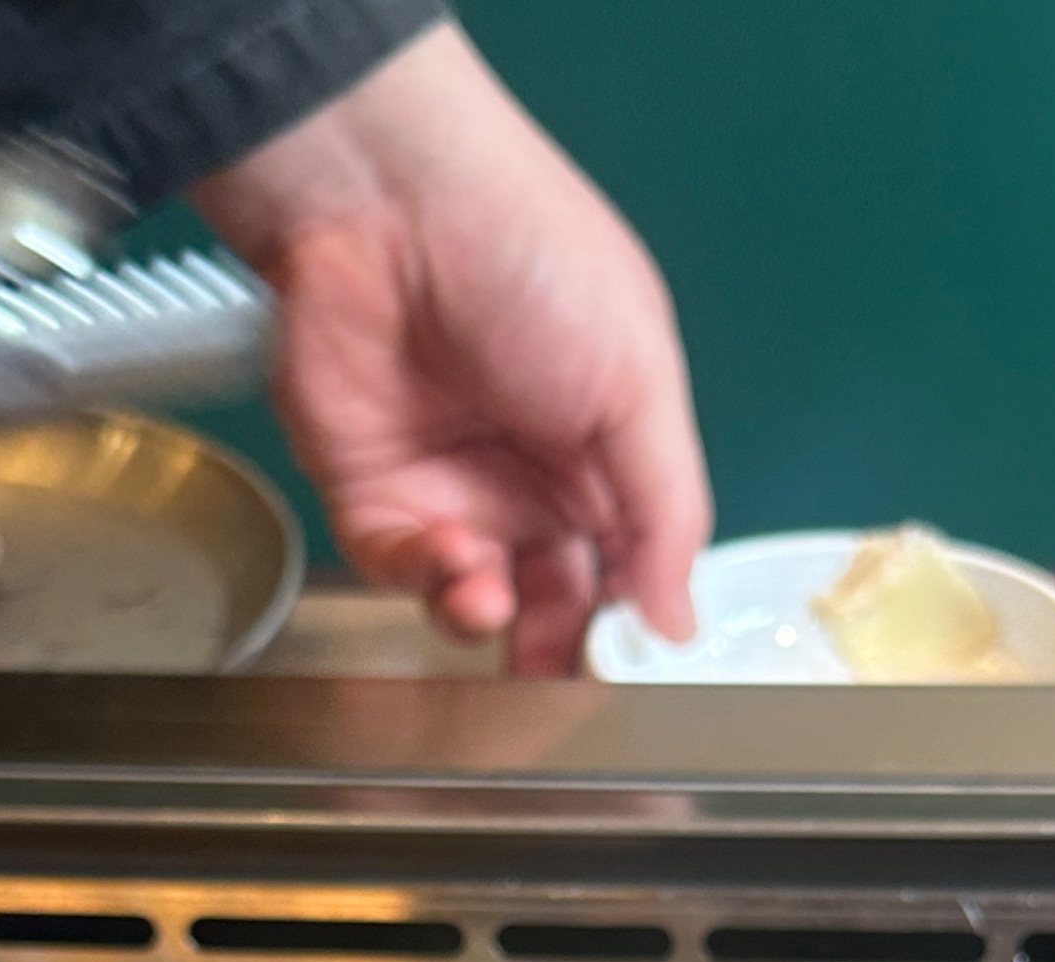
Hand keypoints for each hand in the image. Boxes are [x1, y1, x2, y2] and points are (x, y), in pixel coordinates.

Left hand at [192, 22, 710, 674]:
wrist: (392, 201)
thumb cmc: (531, 258)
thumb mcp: (638, 383)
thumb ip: (667, 511)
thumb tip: (681, 623)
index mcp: (605, 453)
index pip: (627, 566)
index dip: (629, 620)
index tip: (633, 660)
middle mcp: (527, 478)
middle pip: (553, 600)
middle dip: (556, 643)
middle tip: (560, 667)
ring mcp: (450, 488)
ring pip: (476, 602)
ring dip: (491, 619)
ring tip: (493, 602)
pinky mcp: (373, 492)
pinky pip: (404, 571)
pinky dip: (431, 583)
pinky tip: (454, 563)